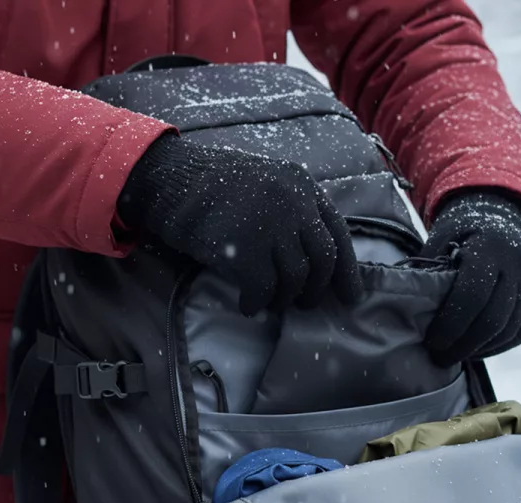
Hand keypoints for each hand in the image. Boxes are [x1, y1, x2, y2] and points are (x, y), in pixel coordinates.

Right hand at [118, 135, 362, 315]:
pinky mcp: (245, 246)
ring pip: (296, 277)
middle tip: (305, 304)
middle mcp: (293, 201)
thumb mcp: (265, 186)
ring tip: (271, 303)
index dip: (347, 270)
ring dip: (285, 298)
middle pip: (323, 259)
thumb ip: (293, 213)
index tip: (351, 297)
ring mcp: (270, 222)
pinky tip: (248, 305)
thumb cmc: (214, 188)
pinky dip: (257, 303)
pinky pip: (264, 288)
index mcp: (301, 185)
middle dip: (317, 289)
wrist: (169, 180)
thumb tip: (313, 262)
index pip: (337, 233)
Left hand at [420, 191, 520, 365]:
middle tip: (440, 358)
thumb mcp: (442, 237)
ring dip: (482, 349)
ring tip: (457, 357)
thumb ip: (429, 267)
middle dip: (464, 344)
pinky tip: (479, 351)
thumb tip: (407, 302)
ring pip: (511, 328)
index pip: (472, 296)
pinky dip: (501, 345)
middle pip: (493, 318)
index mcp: (490, 248)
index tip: (432, 342)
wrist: (505, 215)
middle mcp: (518, 264)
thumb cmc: (463, 231)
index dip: (451, 324)